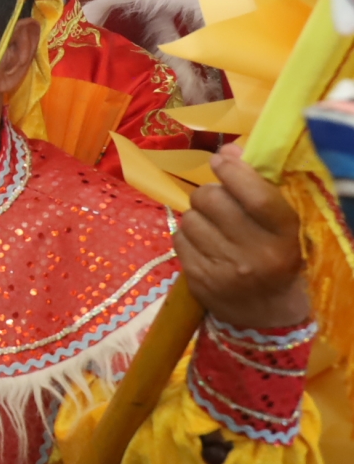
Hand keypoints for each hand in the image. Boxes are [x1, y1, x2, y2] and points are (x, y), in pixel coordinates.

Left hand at [176, 143, 310, 330]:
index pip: (255, 195)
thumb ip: (257, 186)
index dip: (233, 171)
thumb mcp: (278, 226)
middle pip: (212, 200)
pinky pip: (178, 238)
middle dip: (209, 193)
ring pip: (190, 217)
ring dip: (196, 216)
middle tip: (216, 201)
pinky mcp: (199, 280)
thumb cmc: (272, 257)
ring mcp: (226, 270)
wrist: (264, 314)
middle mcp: (257, 255)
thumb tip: (228, 149)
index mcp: (284, 237)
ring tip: (213, 229)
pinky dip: (186, 236)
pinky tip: (203, 246)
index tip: (221, 159)